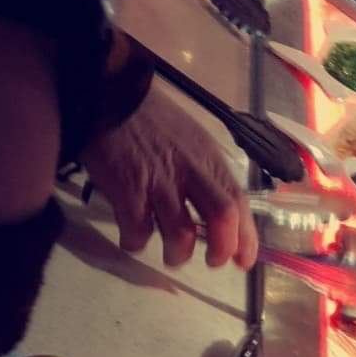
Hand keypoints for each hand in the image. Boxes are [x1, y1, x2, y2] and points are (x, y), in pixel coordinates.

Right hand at [82, 85, 256, 271]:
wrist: (109, 93)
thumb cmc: (150, 121)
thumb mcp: (190, 140)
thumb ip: (204, 173)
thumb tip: (218, 214)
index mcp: (208, 159)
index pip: (238, 201)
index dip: (246, 237)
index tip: (244, 261)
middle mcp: (190, 170)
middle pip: (222, 218)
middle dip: (221, 250)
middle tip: (212, 263)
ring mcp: (159, 181)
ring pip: (181, 235)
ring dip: (177, 254)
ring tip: (170, 254)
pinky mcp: (128, 188)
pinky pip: (138, 232)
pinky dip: (136, 243)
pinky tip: (133, 238)